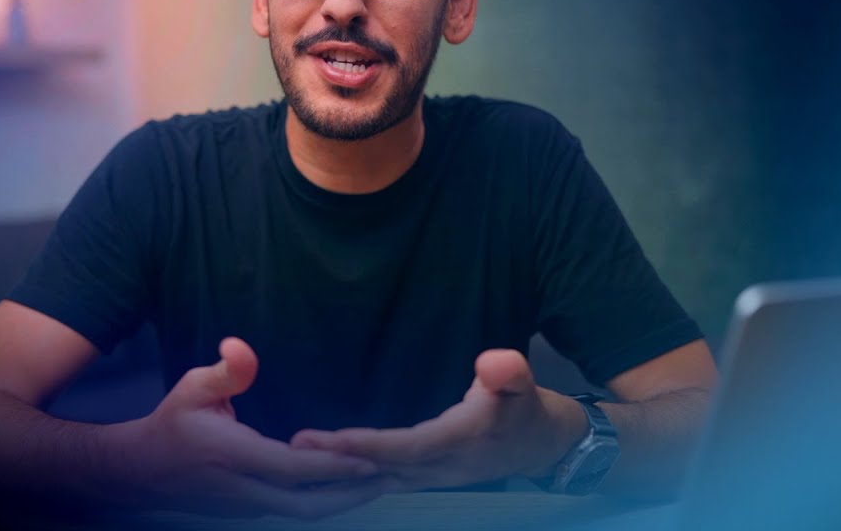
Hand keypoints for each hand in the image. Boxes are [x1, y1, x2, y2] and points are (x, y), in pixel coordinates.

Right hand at [117, 337, 390, 518]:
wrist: (139, 472)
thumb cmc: (172, 423)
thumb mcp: (193, 388)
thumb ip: (224, 371)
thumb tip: (241, 347)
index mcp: (233, 456)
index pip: (293, 469)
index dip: (333, 468)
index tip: (370, 461)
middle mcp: (244, 489)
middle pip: (306, 505)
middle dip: (351, 495)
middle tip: (390, 478)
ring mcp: (246, 506)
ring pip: (302, 513)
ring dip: (341, 501)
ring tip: (377, 484)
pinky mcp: (248, 511)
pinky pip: (292, 510)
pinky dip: (322, 501)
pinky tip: (344, 487)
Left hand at [290, 349, 584, 491]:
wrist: (546, 446)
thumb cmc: (527, 407)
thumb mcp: (524, 383)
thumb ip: (509, 372)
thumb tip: (494, 361)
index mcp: (461, 442)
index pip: (407, 448)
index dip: (369, 446)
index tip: (330, 440)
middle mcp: (442, 467)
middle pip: (384, 469)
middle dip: (339, 461)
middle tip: (294, 446)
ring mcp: (433, 476)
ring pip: (380, 479)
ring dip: (339, 472)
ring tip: (296, 455)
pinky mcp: (426, 476)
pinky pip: (384, 480)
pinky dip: (354, 478)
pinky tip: (325, 473)